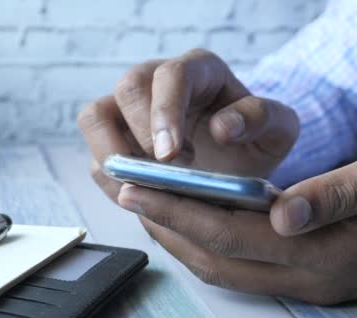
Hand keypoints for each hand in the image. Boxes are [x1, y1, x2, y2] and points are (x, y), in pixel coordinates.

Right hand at [78, 49, 298, 202]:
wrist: (230, 164)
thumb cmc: (249, 142)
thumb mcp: (276, 132)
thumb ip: (263, 120)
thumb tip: (224, 127)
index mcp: (197, 71)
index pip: (172, 76)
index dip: (165, 112)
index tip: (171, 155)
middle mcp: (155, 82)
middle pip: (128, 88)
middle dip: (140, 135)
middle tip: (165, 171)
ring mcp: (127, 109)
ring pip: (94, 116)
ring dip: (112, 153)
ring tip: (144, 184)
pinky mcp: (110, 138)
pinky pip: (94, 153)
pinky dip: (110, 178)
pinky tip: (138, 194)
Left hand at [117, 161, 356, 303]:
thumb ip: (340, 196)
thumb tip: (284, 216)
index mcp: (321, 258)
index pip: (230, 236)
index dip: (179, 211)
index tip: (136, 188)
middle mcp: (302, 280)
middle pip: (212, 256)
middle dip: (163, 223)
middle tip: (123, 192)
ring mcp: (295, 284)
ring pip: (215, 265)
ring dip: (174, 234)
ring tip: (141, 203)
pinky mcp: (291, 277)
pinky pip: (228, 264)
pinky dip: (196, 240)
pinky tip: (180, 217)